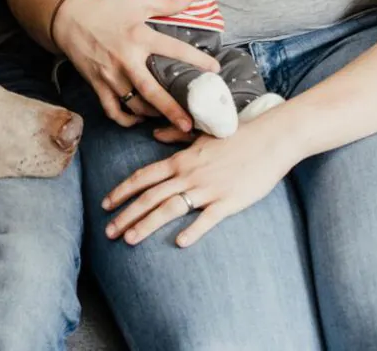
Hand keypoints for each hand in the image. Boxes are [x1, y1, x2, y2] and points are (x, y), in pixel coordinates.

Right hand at [51, 0, 219, 131]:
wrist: (68, 19)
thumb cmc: (106, 8)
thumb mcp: (138, 0)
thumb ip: (168, 1)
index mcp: (139, 37)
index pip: (174, 50)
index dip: (197, 60)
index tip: (216, 70)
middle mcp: (126, 61)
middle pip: (152, 92)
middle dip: (172, 110)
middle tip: (190, 125)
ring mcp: (110, 76)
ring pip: (134, 105)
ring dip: (153, 115)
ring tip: (171, 120)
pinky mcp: (97, 85)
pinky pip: (113, 111)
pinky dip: (127, 119)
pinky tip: (140, 119)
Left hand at [102, 109, 304, 248]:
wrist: (271, 138)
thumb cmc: (237, 136)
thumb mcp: (202, 133)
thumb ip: (175, 136)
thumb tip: (155, 134)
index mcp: (181, 160)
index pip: (144, 177)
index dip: (122, 191)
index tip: (105, 205)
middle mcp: (189, 175)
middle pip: (150, 196)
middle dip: (126, 214)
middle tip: (108, 231)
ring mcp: (208, 189)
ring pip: (170, 209)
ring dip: (147, 224)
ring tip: (129, 239)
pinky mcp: (229, 201)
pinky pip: (207, 218)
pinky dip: (193, 230)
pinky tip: (179, 243)